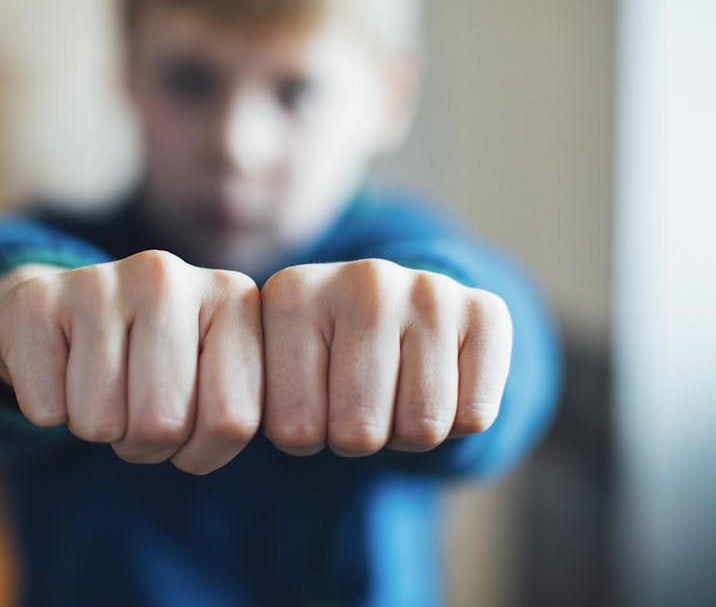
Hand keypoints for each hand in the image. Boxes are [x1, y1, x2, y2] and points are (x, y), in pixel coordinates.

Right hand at [0, 250, 262, 474]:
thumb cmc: (154, 361)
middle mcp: (169, 276)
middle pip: (163, 424)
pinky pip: (46, 408)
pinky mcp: (38, 300)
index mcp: (232, 298)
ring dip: (97, 427)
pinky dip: (48, 409)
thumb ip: (240, 407)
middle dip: (145, 444)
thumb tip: (263, 434)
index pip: (233, 422)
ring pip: (101, 422)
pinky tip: (59, 369)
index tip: (189, 432)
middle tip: (135, 410)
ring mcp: (100, 280)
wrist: (63, 311)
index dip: (203, 452)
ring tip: (100, 388)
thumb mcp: (212, 378)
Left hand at [260, 259, 511, 456]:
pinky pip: (474, 414)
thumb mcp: (277, 369)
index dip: (306, 437)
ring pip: (422, 427)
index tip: (311, 401)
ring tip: (398, 388)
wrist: (407, 312)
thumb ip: (249, 396)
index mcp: (291, 293)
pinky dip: (461, 418)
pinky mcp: (484, 309)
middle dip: (359, 436)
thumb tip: (230, 429)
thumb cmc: (328, 358)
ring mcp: (426, 289)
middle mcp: (361, 278)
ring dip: (409, 430)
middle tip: (362, 398)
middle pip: (359, 432)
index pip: (294, 430)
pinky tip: (444, 379)